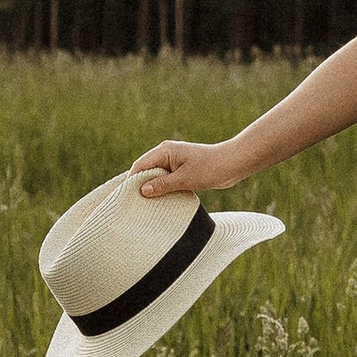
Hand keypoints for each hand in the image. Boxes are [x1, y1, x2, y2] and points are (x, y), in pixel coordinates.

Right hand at [132, 136, 246, 199]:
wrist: (232, 164)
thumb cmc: (210, 168)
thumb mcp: (185, 179)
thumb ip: (163, 185)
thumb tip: (142, 190)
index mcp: (164, 151)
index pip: (140, 165)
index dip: (131, 180)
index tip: (124, 196)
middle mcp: (166, 154)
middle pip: (145, 170)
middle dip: (139, 186)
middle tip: (132, 204)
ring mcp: (173, 162)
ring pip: (155, 176)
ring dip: (151, 189)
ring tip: (143, 205)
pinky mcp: (180, 170)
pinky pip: (165, 180)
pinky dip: (161, 189)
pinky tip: (159, 202)